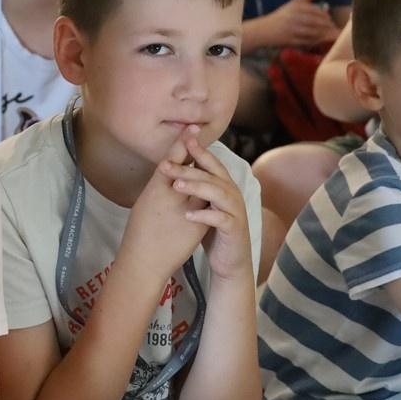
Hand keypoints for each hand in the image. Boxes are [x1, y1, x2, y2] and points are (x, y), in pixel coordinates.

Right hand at [120, 130, 207, 282]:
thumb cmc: (139, 234)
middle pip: (186, 166)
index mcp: (153, 191)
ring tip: (209, 154)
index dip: (180, 143)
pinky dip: (210, 194)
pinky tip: (216, 184)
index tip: (189, 127)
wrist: (143, 261)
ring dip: (205, 170)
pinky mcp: (196, 224)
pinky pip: (207, 205)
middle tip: (198, 128)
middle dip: (193, 147)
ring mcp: (184, 210)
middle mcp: (168, 197)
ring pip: (199, 184)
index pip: (169, 161)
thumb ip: (158, 189)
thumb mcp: (145, 206)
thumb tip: (166, 173)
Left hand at [159, 133, 249, 281]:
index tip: (182, 139)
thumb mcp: (204, 205)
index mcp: (224, 186)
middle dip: (188, 167)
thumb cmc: (214, 230)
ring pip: (217, 192)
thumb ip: (196, 188)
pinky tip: (187, 215)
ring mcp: (235, 211)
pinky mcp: (234, 229)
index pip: (211, 163)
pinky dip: (204, 215)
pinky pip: (220, 219)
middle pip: (211, 175)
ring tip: (176, 185)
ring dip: (196, 187)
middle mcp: (232, 195)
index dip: (198, 150)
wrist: (230, 261)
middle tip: (165, 165)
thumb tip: (176, 166)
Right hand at [252, 0, 340, 50]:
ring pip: (312, 31)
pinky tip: (318, 40)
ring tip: (328, 35)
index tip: (329, 19)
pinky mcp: (291, 39)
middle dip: (326, 25)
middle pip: (315, 21)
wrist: (263, 30)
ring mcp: (292, 29)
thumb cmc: (278, 17)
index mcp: (295, 7)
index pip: (315, 10)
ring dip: (322, 34)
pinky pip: (306, 40)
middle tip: (332, 28)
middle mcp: (294, 17)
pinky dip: (314, 41)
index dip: (324, 15)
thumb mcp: (289, 5)